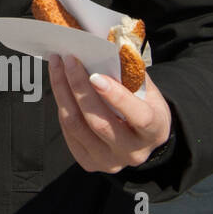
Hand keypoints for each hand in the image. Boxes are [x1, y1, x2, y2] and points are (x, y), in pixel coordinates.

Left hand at [47, 54, 171, 173]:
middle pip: (99, 122)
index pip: (138, 116)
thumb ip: (130, 74)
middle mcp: (133, 152)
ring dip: (62, 92)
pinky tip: (61, 86)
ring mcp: (109, 162)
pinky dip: (62, 106)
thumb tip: (105, 50)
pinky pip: (69, 133)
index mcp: (154, 131)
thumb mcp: (147, 90)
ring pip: (77, 127)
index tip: (95, 75)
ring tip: (58, 66)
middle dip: (79, 88)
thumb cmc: (144, 106)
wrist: (141, 137)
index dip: (116, 96)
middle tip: (68, 60)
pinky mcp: (90, 163)